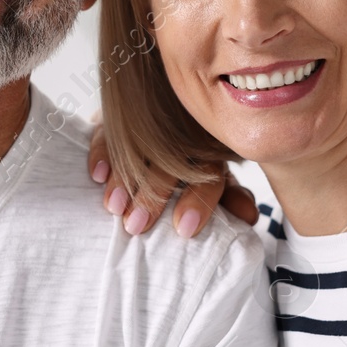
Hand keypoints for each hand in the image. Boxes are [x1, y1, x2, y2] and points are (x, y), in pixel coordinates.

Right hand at [87, 116, 258, 236]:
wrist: (159, 118)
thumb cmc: (190, 165)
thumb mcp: (213, 181)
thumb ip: (228, 197)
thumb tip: (250, 216)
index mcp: (209, 149)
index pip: (209, 171)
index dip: (198, 199)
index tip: (184, 229)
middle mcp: (180, 131)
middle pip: (168, 160)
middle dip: (152, 194)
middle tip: (136, 225)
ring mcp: (146, 121)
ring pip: (135, 147)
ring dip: (123, 178)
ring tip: (114, 207)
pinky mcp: (116, 117)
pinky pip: (106, 129)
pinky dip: (102, 151)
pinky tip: (97, 174)